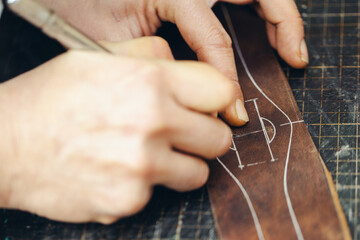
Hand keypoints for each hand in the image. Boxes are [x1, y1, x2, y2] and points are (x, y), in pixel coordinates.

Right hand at [0, 38, 233, 223]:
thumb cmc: (51, 98)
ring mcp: (142, 167)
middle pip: (219, 139)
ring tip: (149, 155)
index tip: (206, 108)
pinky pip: (159, 194)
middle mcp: (152, 123)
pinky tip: (118, 171)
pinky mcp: (129, 200)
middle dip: (204, 137)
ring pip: (198, 173)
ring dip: (181, 165)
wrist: (7, 144)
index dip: (216, 101)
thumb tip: (183, 65)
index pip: (221, 91)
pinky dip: (145, 185)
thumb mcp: (98, 57)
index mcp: (149, 81)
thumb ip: (149, 56)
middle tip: (182, 135)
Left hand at [39, 0, 307, 125]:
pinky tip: (257, 27)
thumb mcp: (110, 42)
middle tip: (295, 57)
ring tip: (289, 44)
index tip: (235, 112)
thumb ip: (150, 68)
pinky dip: (252, 6)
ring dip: (276, 11)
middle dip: (283, 23)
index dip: (227, 80)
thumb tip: (185, 95)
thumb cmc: (75, 6)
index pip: (214, 41)